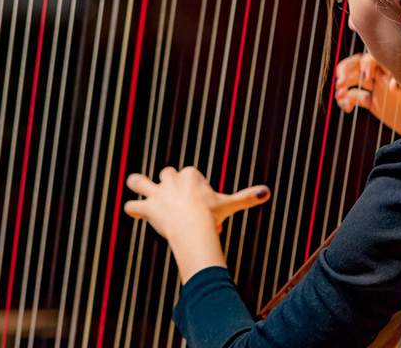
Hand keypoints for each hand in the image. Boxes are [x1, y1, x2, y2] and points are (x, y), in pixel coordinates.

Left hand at [124, 166, 269, 281]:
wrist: (194, 226)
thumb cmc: (212, 215)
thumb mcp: (230, 203)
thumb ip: (246, 197)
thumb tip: (268, 192)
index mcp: (190, 174)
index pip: (189, 177)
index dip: (196, 195)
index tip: (205, 212)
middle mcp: (171, 179)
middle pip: (167, 175)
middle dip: (171, 189)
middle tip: (179, 209)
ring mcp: (157, 193)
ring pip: (138, 181)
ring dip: (137, 185)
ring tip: (140, 190)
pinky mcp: (147, 207)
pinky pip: (132, 206)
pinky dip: (133, 209)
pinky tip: (135, 212)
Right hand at [334, 53, 400, 135]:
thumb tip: (391, 86)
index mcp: (393, 69)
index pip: (374, 58)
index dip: (367, 66)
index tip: (366, 80)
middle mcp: (381, 75)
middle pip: (356, 64)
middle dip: (345, 71)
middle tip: (340, 84)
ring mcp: (374, 87)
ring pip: (352, 79)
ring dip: (343, 85)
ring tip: (339, 96)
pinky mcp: (370, 100)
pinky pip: (353, 96)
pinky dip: (346, 101)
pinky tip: (347, 109)